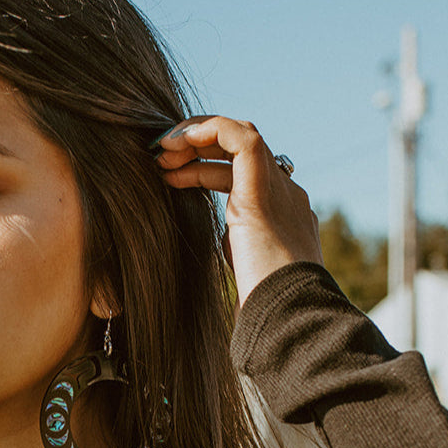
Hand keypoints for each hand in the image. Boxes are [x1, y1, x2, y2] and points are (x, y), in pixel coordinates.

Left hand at [154, 116, 322, 306]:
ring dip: (197, 137)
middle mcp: (286, 197)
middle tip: (162, 158)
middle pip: (241, 153)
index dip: (203, 170)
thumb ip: (231, 256)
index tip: (170, 178)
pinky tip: (177, 143)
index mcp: (281, 218)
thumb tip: (208, 255)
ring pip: (241, 138)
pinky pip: (239, 138)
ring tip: (162, 150)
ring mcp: (280, 190)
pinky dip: (207, 131)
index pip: (243, 177)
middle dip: (199, 148)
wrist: (286, 316)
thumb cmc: (262, 311)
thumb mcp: (242, 278)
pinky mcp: (263, 189)